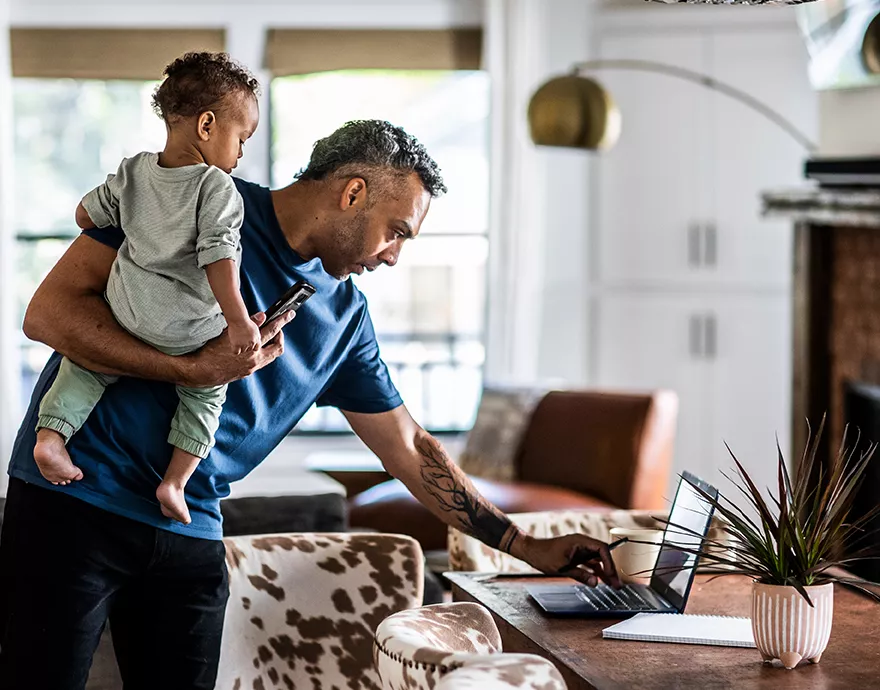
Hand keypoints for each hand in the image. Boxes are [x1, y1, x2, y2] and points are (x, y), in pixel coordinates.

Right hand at [178, 311, 294, 386]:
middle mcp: (255, 360)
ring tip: (269, 336)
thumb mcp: (228, 334)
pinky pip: (263, 361)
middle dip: (281, 336)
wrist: (202, 371)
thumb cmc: (211, 351)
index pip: (272, 331)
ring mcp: (253, 367)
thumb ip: (248, 324)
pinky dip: (264, 352)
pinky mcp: (248, 372)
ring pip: (272, 356)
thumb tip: (262, 315)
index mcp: (252, 348)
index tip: (289, 314)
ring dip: (273, 345)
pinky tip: (257, 346)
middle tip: (278, 328)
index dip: (282, 321)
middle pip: (278, 347)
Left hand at [511, 533, 620, 587]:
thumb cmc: (543, 556)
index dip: (609, 562)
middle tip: (618, 584)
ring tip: (613, 585)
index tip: (612, 575)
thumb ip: (580, 575)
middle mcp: (582, 543)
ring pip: (596, 560)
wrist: (530, 551)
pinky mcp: (575, 555)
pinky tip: (600, 581)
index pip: (602, 548)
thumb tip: (596, 583)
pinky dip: (595, 571)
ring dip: (604, 572)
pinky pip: (589, 563)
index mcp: (580, 541)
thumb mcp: (562, 568)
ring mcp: (579, 549)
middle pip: (602, 555)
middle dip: (610, 569)